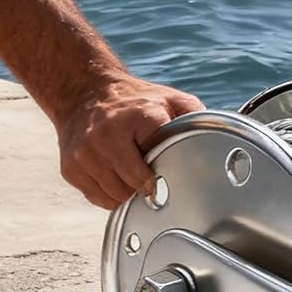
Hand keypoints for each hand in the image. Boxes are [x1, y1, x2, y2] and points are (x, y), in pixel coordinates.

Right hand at [52, 76, 202, 208]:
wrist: (83, 92)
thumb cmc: (134, 101)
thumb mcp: (171, 100)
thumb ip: (196, 116)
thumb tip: (221, 137)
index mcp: (139, 118)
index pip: (157, 163)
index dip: (165, 174)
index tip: (167, 176)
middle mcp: (107, 135)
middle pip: (135, 185)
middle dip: (146, 187)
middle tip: (151, 177)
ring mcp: (85, 153)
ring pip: (116, 196)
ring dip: (128, 193)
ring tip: (132, 175)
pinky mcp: (71, 168)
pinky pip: (98, 198)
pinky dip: (110, 194)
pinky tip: (115, 177)